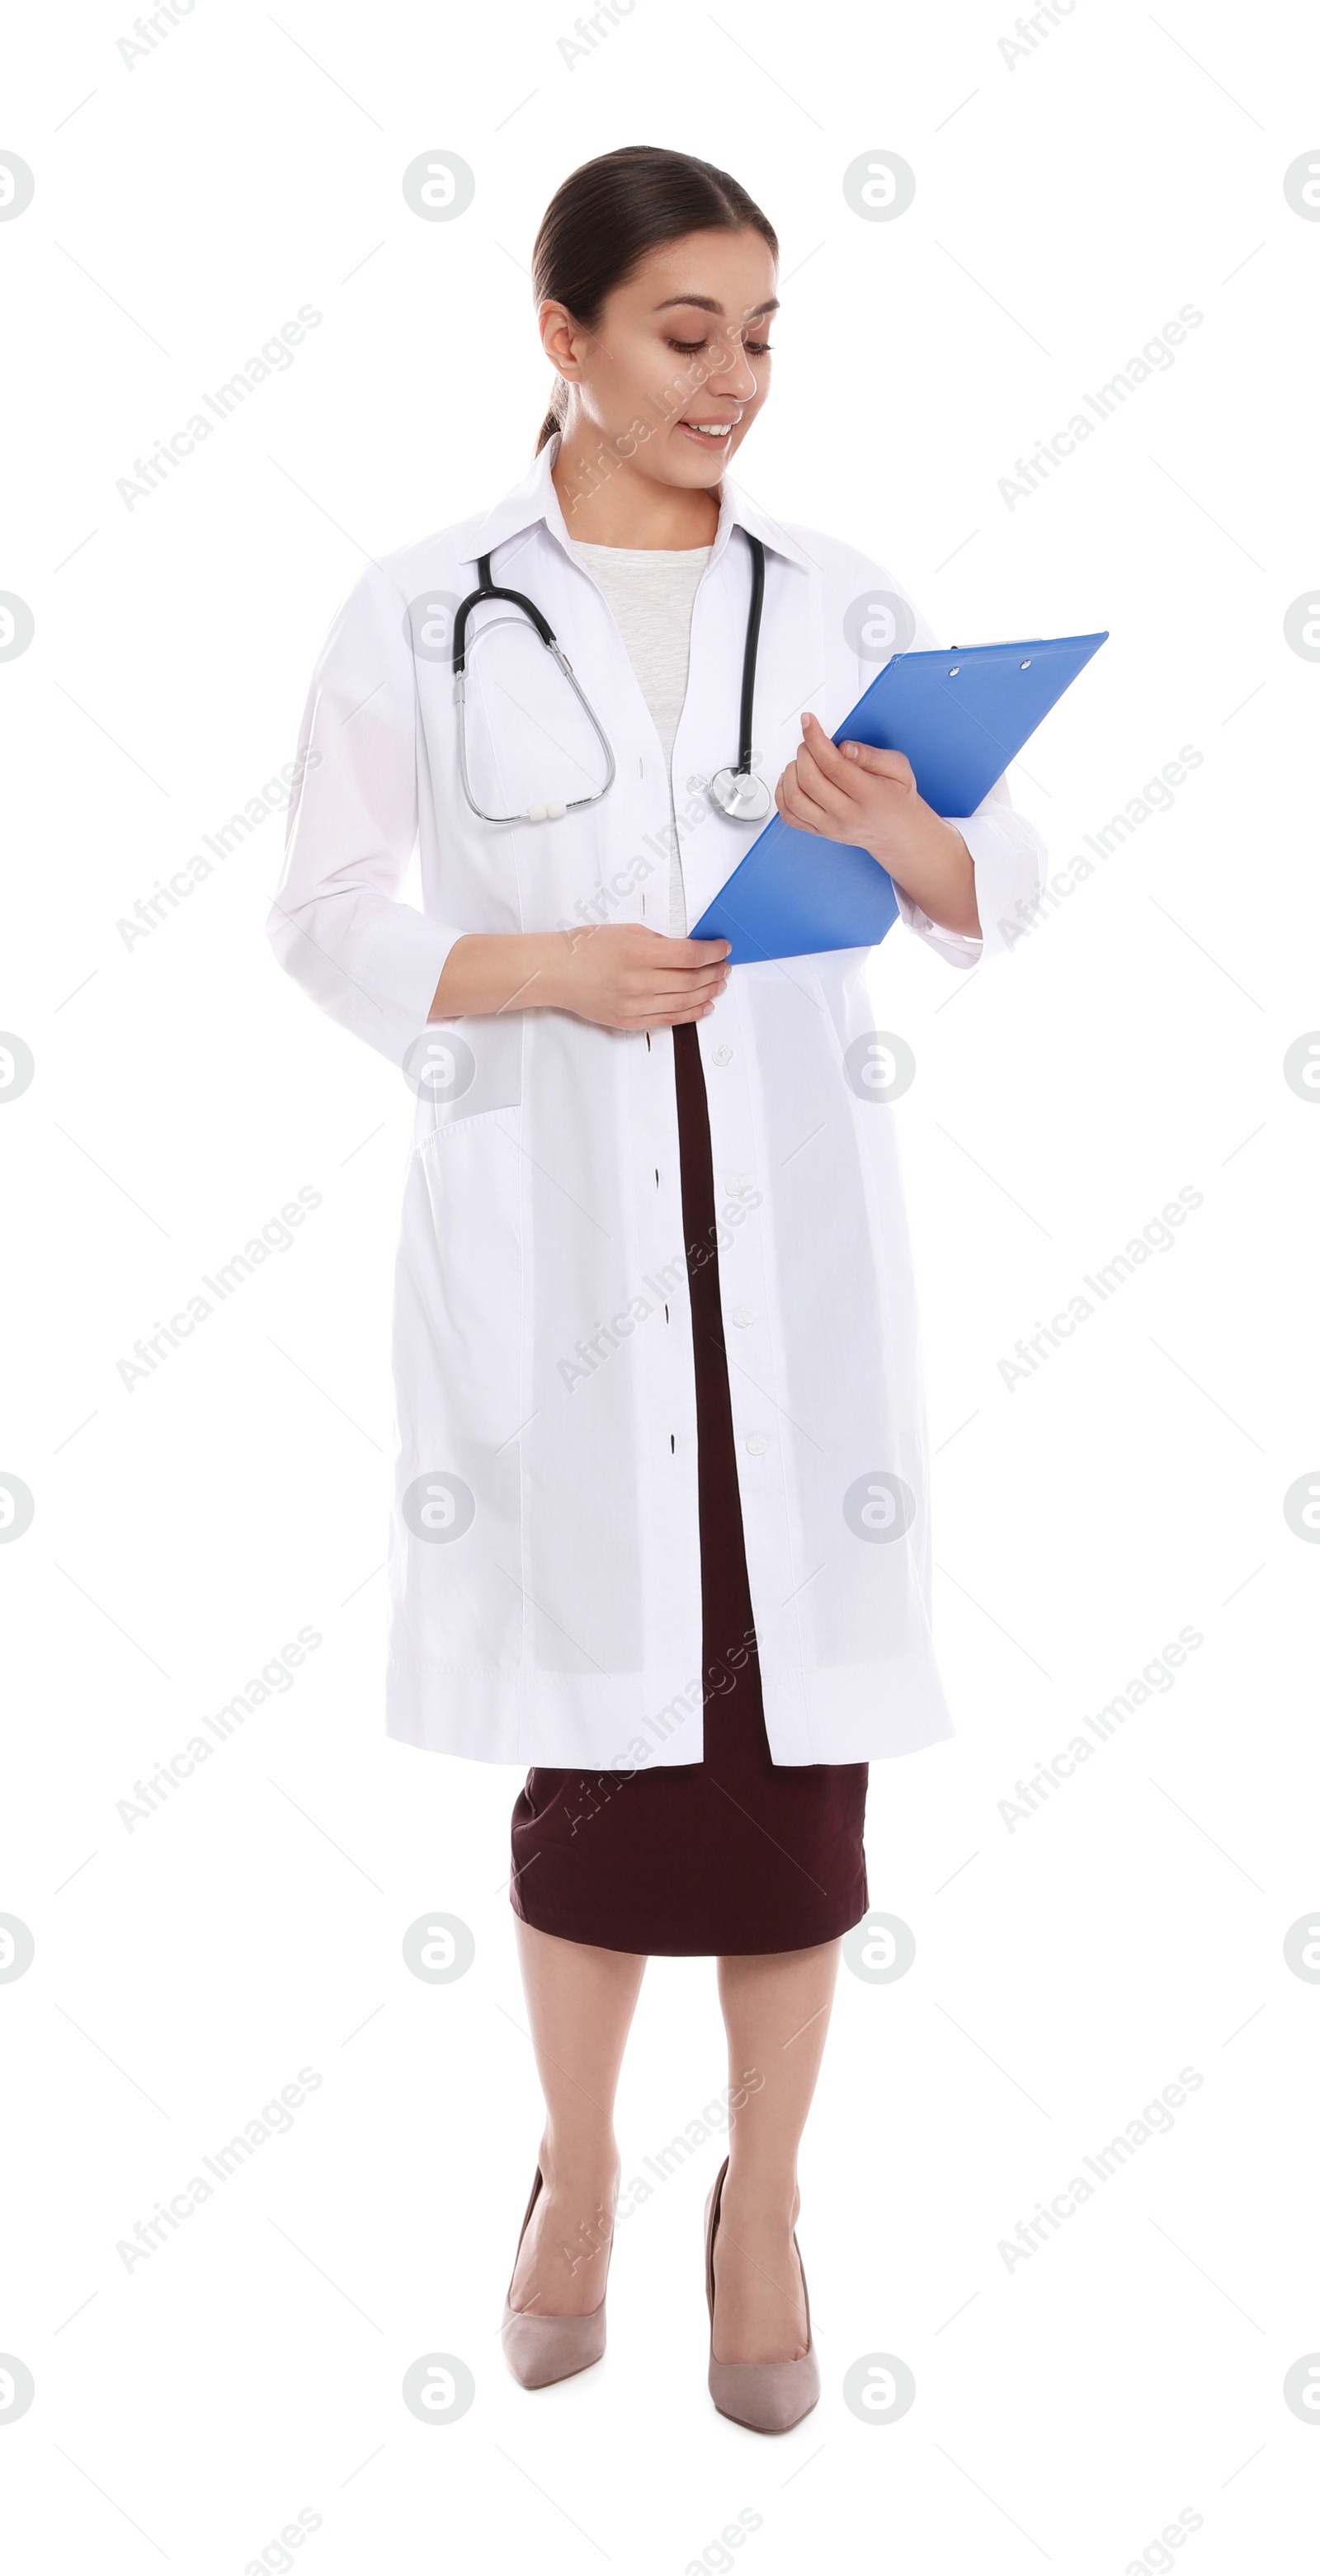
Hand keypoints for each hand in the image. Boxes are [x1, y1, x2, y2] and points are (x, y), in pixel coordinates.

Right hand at [543, 924, 730, 1029]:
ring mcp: (634, 1005)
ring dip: (707, 993)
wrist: (554, 972)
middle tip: (725, 966)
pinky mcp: (628, 1021)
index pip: (689, 954)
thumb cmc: (585, 946)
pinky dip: (690, 1014)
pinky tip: (704, 1006)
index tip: (724, 948)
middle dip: (714, 972)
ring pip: (683, 1002)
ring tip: (719, 984)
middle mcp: (638, 981)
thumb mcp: (625, 930)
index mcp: (637, 953)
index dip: (712, 952)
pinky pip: (667, 1020)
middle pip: (690, 980)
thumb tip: (687, 949)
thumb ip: (658, 940)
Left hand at [774, 710, 979, 936]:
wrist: (897, 833)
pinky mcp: (818, 832)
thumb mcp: (899, 769)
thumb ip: (873, 755)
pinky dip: (782, 794)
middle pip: (810, 780)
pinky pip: (789, 816)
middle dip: (804, 752)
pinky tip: (791, 780)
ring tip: (803, 760)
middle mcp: (847, 814)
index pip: (833, 765)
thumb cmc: (897, 798)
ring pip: (795, 798)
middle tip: (810, 742)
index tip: (808, 722)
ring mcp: (830, 826)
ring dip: (791, 771)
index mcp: (868, 796)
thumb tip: (845, 748)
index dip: (816, 739)